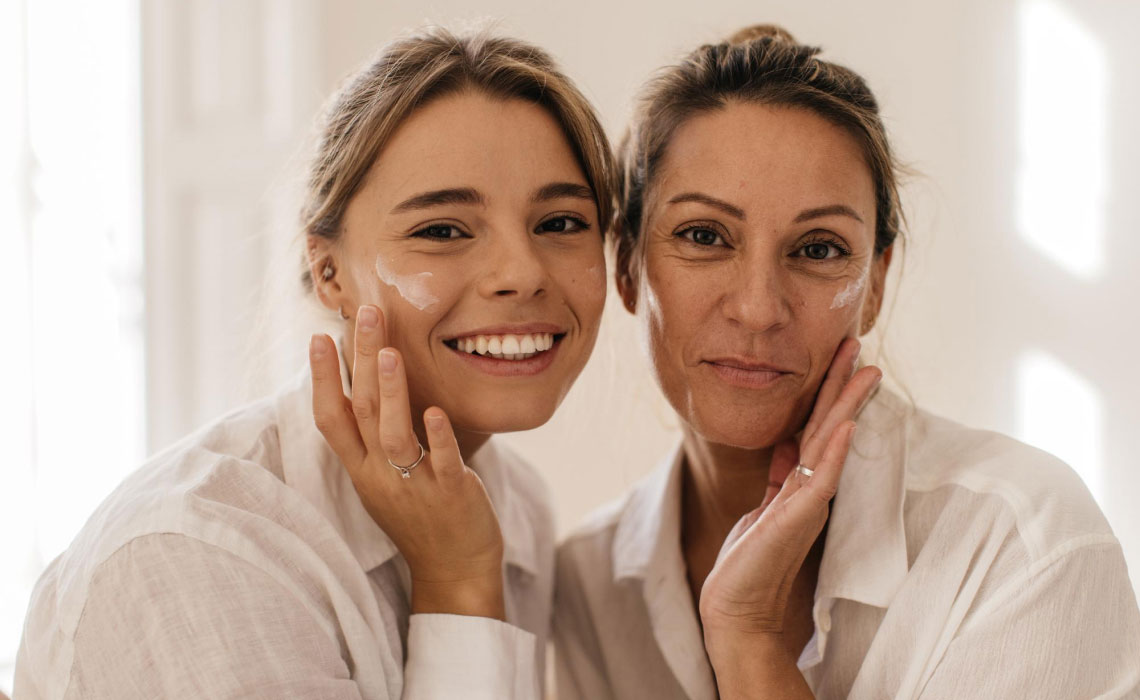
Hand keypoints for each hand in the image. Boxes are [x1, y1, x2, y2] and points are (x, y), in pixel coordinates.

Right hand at [309, 305, 504, 618]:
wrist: (454, 570)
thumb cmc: (422, 515)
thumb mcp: (384, 478)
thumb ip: (373, 438)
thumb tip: (367, 385)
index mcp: (362, 469)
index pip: (331, 420)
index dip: (322, 379)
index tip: (319, 336)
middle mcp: (381, 476)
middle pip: (362, 413)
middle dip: (361, 361)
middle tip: (365, 313)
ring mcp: (414, 487)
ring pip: (394, 436)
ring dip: (392, 394)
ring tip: (390, 353)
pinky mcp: (451, 496)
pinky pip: (442, 463)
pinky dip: (439, 437)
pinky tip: (438, 411)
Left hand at [699, 338, 881, 676]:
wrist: (738, 607)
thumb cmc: (751, 562)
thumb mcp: (764, 506)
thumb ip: (780, 476)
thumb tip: (788, 443)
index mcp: (802, 483)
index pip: (818, 427)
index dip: (828, 390)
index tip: (839, 355)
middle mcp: (811, 489)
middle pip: (830, 425)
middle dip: (842, 383)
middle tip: (855, 342)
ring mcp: (809, 502)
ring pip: (832, 443)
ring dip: (846, 404)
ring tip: (864, 370)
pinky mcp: (800, 518)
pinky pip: (823, 477)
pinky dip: (835, 450)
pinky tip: (845, 424)